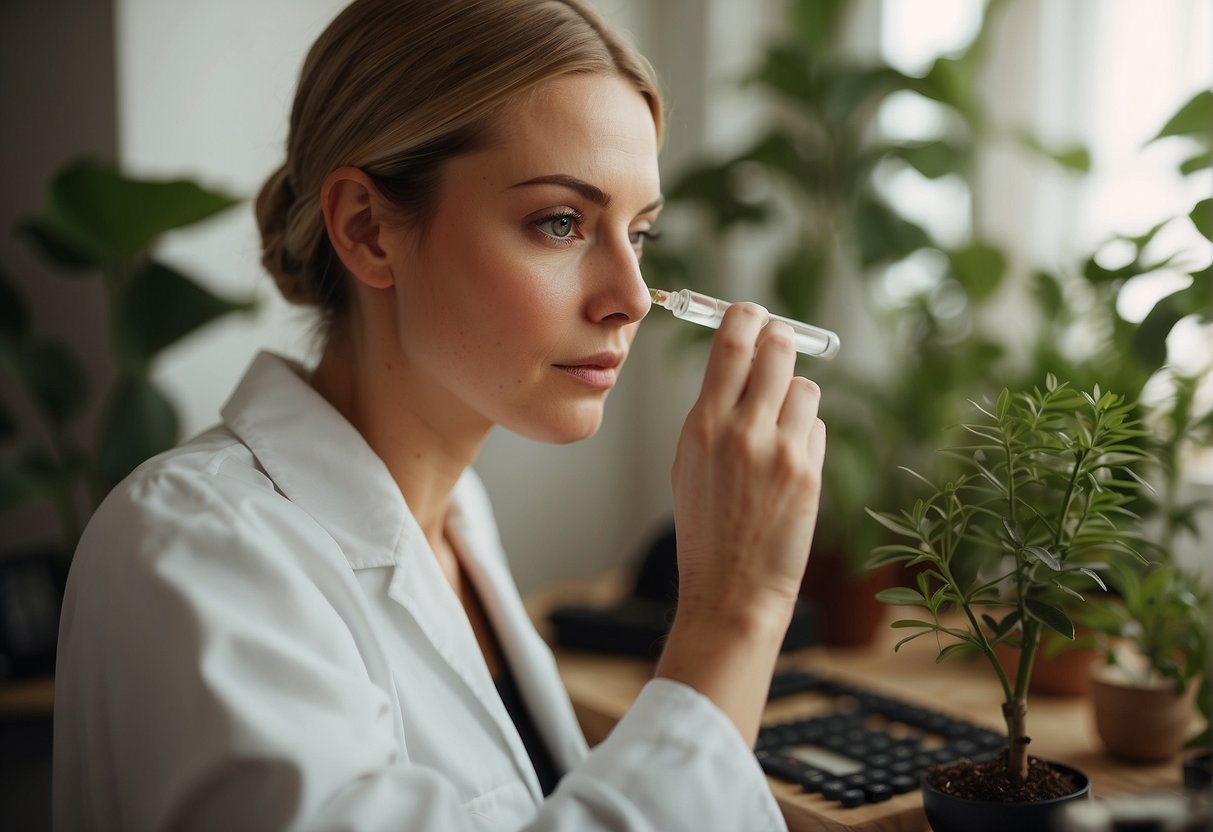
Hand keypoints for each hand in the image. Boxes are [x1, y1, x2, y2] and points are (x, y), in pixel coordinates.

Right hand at [671, 302, 825, 624]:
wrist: (730, 587)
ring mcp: (778, 451)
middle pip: (777, 349)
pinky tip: (788, 465)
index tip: (753, 314)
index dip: (747, 317)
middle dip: (781, 340)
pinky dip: (806, 435)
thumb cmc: (706, 526)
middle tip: (780, 343)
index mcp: (702, 424)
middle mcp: (740, 430)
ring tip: (778, 427)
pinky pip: (816, 427)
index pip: (732, 342)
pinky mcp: (808, 473)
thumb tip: (740, 359)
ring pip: (804, 387)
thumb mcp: (688, 461)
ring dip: (795, 396)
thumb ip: (713, 410)